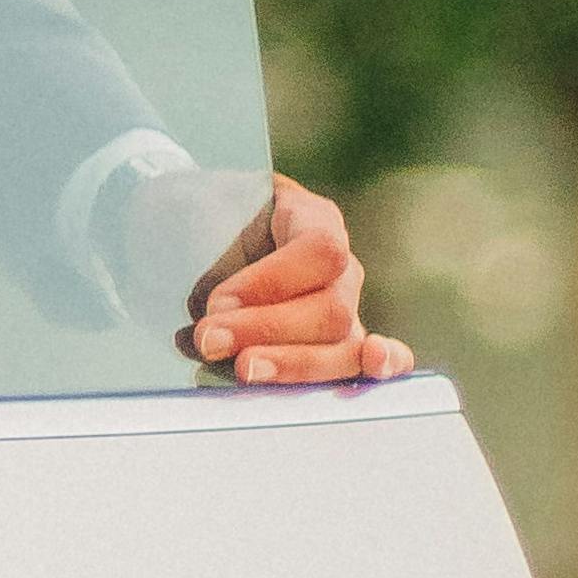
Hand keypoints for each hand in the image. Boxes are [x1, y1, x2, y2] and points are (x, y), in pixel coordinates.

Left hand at [187, 177, 404, 386]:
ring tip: (245, 370)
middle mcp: (340, 266)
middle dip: (267, 330)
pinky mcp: (335, 345)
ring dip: (292, 364)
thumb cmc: (202, 216)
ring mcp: (344, 308)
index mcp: (312, 217)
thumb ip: (204, 236)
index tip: (216, 302)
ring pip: (343, 344)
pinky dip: (377, 367)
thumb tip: (205, 301)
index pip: (320, 250)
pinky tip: (374, 367)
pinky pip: (363, 357)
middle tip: (210, 340)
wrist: (203, 230)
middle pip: (332, 308)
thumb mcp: (200, 207)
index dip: (272, 282)